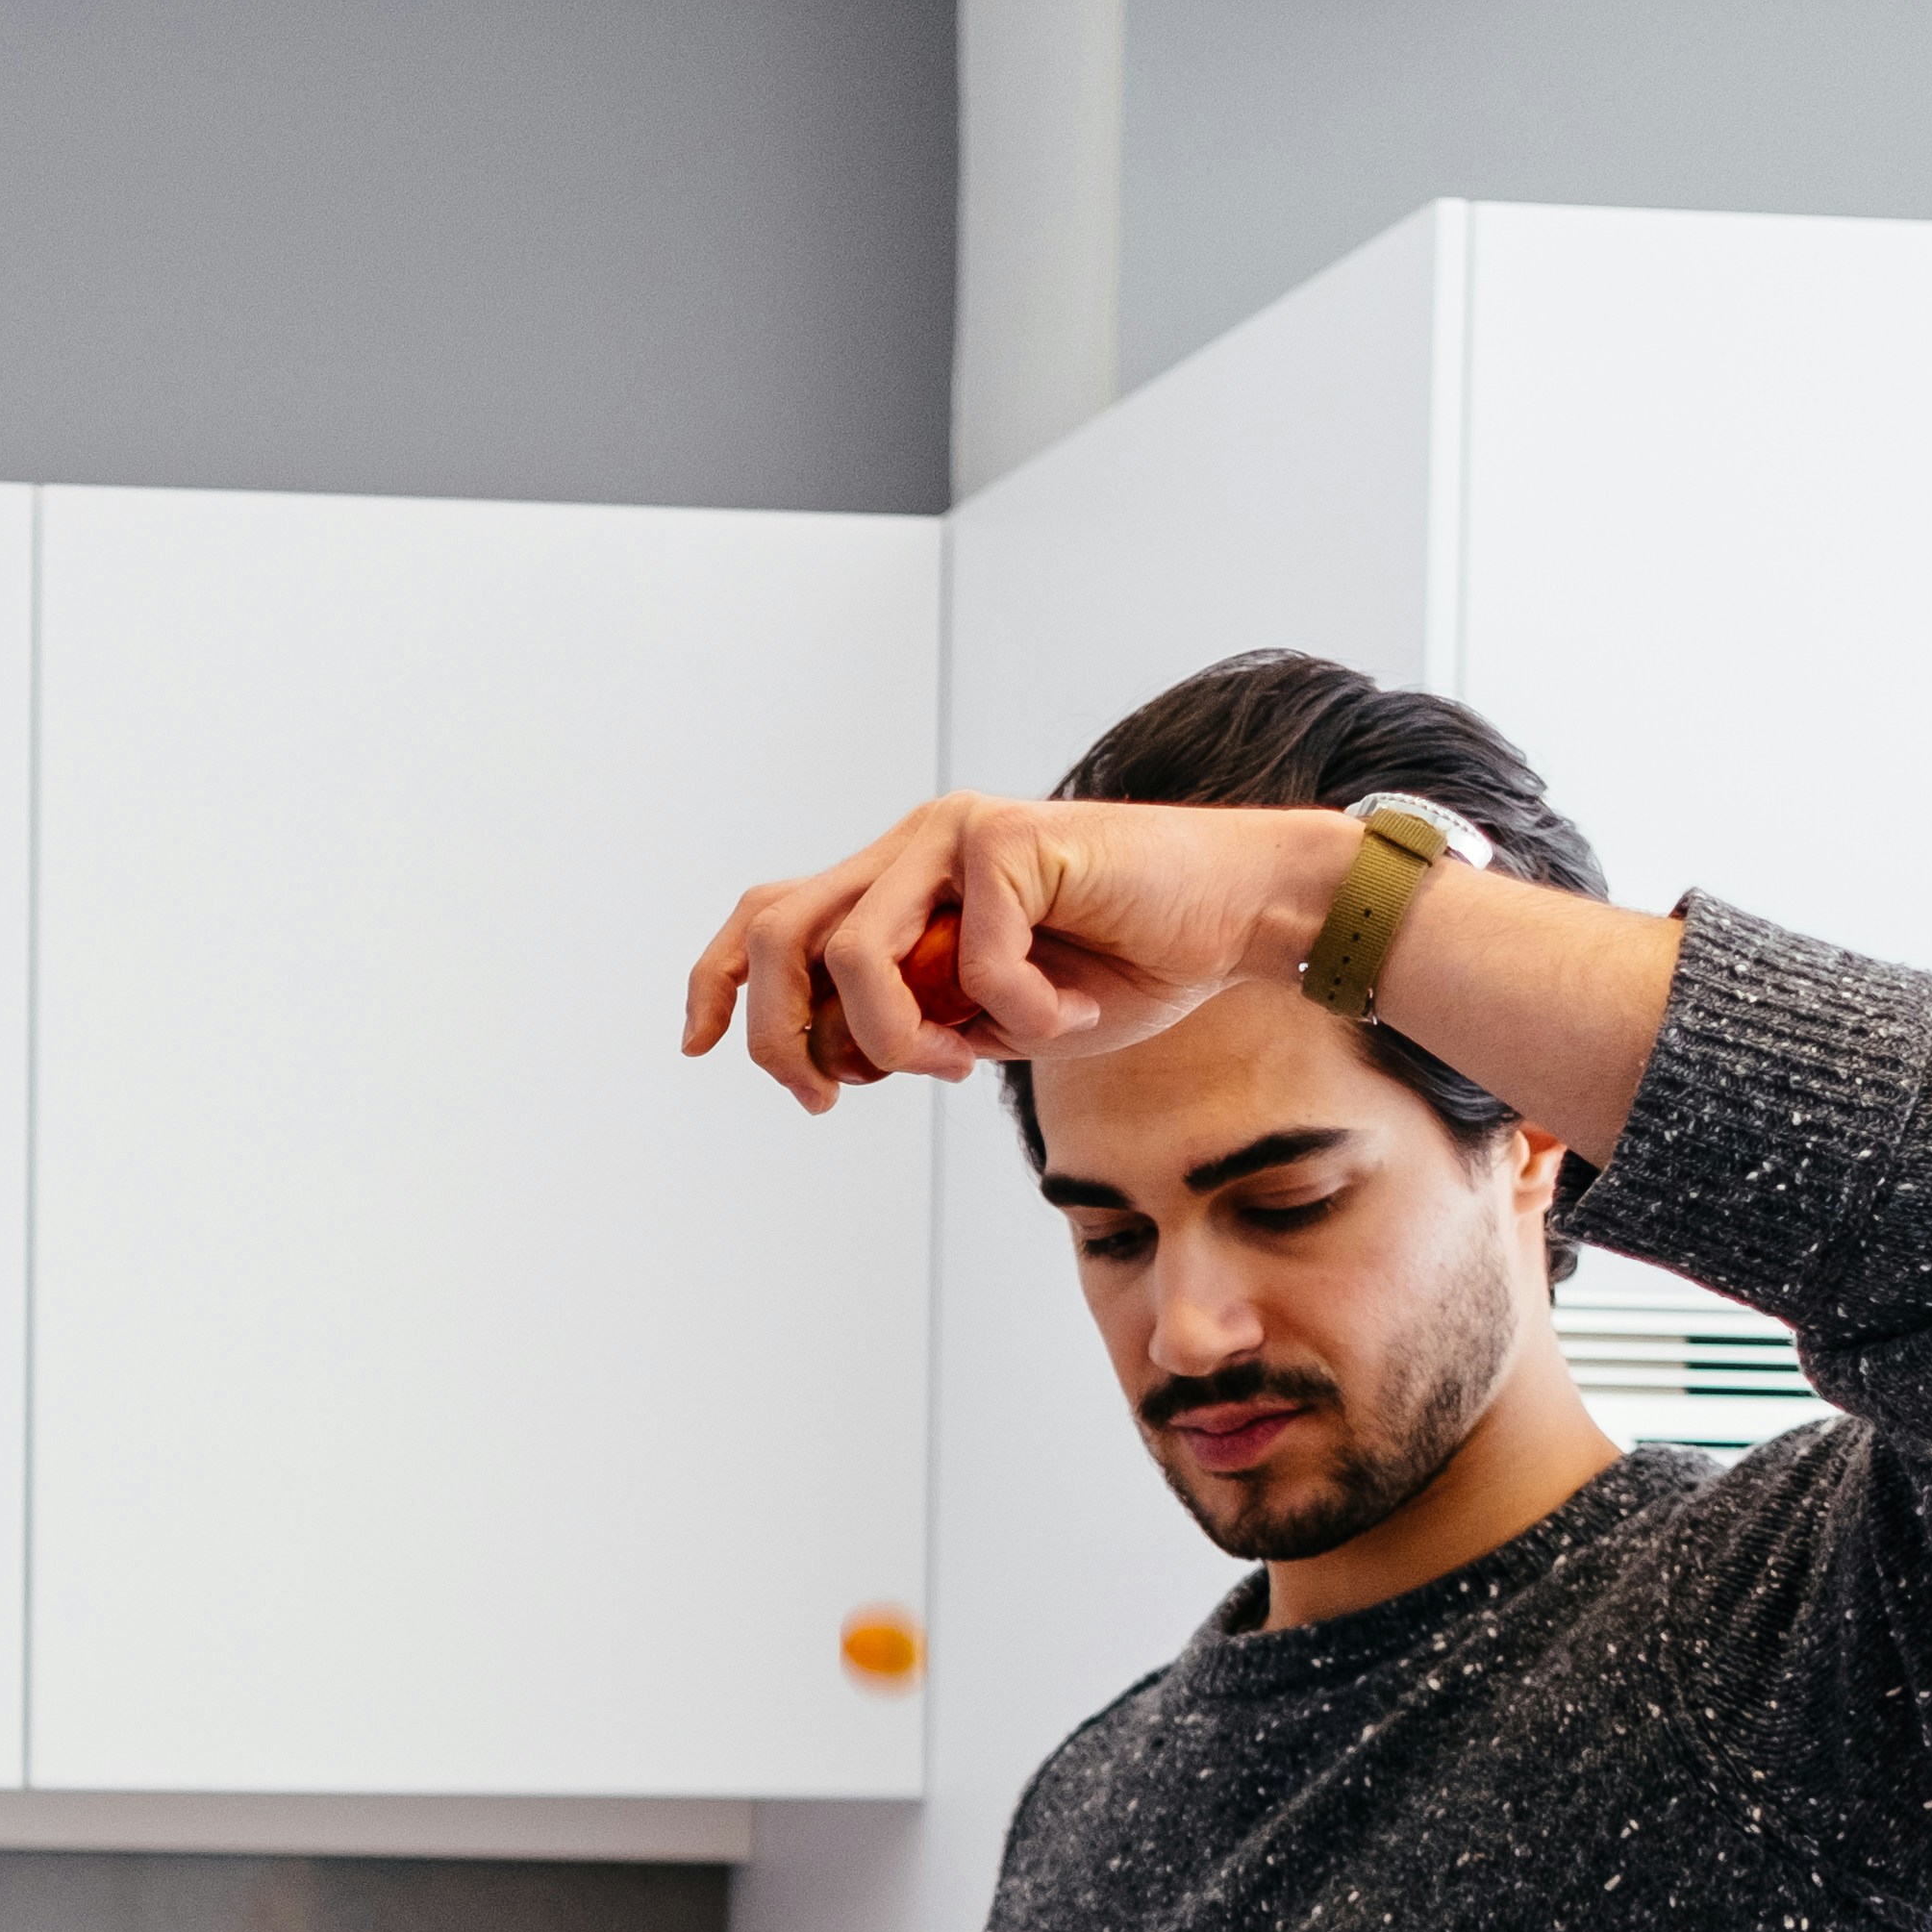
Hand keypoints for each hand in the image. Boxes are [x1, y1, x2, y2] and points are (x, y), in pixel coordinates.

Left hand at [684, 793, 1349, 1118]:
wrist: (1235, 916)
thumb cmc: (1126, 967)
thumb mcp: (994, 1020)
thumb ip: (915, 1028)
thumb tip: (837, 1062)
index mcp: (898, 879)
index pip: (770, 914)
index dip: (718, 980)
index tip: (696, 1046)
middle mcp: (913, 843)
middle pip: (778, 931)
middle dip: (782, 1035)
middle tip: (832, 1100)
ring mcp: (955, 832)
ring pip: (853, 954)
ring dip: (903, 1039)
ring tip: (971, 1061)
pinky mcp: (1010, 835)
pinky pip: (974, 960)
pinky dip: (1019, 1013)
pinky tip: (1072, 1008)